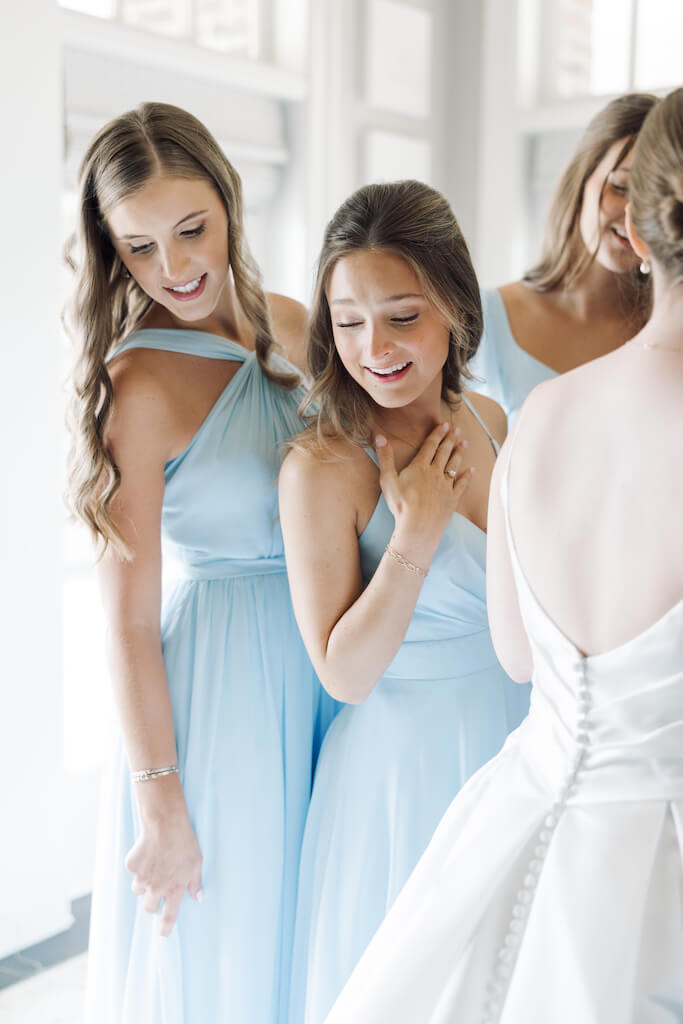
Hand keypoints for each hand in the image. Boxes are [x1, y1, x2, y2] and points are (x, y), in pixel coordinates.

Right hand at [126, 809, 202, 937]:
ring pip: (139, 890)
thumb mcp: (196, 863)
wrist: (165, 824)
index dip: (165, 928)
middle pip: (149, 907)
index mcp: (174, 889)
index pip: (169, 916)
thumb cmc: (185, 842)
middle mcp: (156, 888)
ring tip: (154, 866)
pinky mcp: (132, 867)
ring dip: (144, 884)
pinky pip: (133, 872)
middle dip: (153, 902)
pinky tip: (147, 853)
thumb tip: (198, 898)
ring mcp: (142, 878)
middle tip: (158, 889)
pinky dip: (138, 867)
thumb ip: (195, 883)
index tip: (163, 935)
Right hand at [375, 422, 472, 561]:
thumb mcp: (388, 480)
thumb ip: (385, 457)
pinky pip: (461, 485)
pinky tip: (471, 470)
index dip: (437, 434)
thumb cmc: (401, 504)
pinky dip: (467, 477)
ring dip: (459, 453)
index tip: (444, 424)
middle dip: (450, 439)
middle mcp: (435, 473)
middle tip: (457, 429)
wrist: (418, 526)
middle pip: (444, 453)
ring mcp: (445, 486)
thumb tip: (379, 437)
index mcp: (420, 467)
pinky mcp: (452, 499)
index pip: (430, 446)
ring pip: (453, 465)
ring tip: (464, 443)